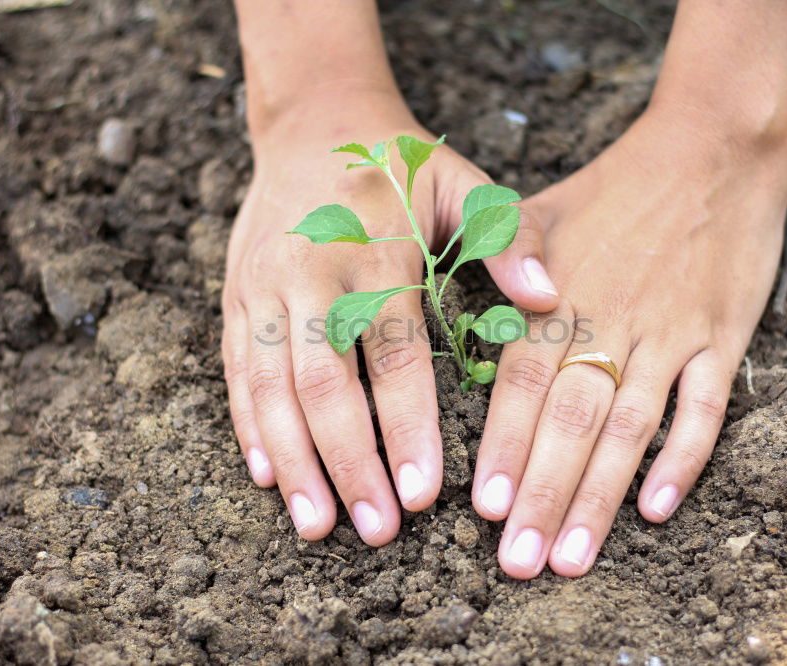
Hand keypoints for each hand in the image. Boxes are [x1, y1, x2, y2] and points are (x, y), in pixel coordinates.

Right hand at [222, 88, 556, 544]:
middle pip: (323, 385)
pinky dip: (250, 427)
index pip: (392, 356)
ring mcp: (263, 290)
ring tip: (315, 524)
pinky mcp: (236, 298)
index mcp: (375, 255)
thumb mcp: (463, 183)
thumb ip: (507, 238)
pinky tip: (266, 475)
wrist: (312, 119)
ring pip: (270, 389)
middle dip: (348, 463)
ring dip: (293, 461)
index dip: (407, 427)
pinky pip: (237, 372)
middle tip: (374, 530)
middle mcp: (311, 277)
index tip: (424, 493)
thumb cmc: (399, 163)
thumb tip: (550, 298)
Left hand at [471, 104, 786, 577]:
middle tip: (519, 561)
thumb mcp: (538, 206)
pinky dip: (683, 457)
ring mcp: (668, 332)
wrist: (711, 147)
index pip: (523, 385)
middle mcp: (608, 321)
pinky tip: (657, 508)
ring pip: (629, 427)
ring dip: (600, 495)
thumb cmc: (614, 186)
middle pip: (570, 421)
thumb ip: (497, 255)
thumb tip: (453, 298)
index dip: (504, 447)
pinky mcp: (720, 337)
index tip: (485, 507)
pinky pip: (705, 407)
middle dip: (543, 494)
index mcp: (556, 297)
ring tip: (574, 556)